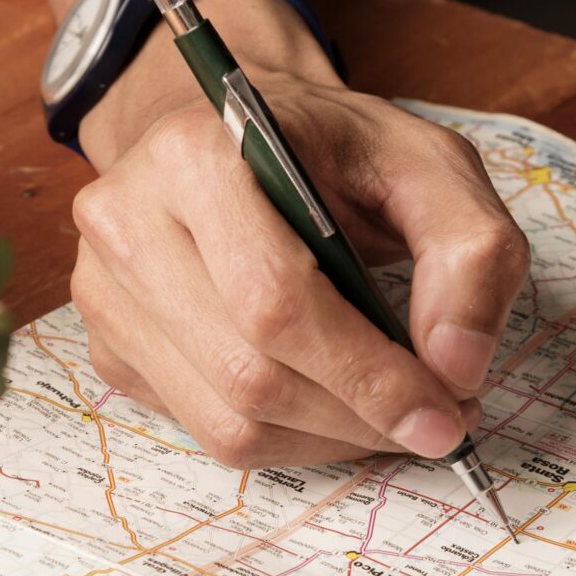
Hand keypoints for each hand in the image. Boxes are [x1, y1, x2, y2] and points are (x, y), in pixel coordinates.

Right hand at [66, 0, 528, 468]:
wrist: (237, 136)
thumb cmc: (331, 149)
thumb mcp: (428, 164)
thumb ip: (470, 251)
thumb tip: (457, 368)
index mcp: (196, 155)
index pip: (276, 302)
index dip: (369, 376)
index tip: (446, 414)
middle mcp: (126, 222)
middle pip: (250, 375)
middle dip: (358, 416)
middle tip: (435, 418)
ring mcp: (104, 291)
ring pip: (226, 422)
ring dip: (328, 438)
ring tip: (387, 411)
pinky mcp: (108, 345)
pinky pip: (205, 431)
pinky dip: (287, 437)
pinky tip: (328, 399)